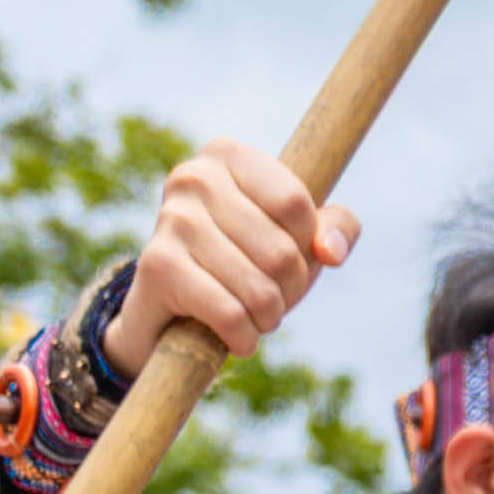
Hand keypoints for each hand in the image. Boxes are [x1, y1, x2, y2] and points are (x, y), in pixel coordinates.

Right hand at [124, 142, 354, 361]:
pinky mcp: (157, 266)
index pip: (295, 204)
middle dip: (290, 289)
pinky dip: (244, 338)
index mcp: (228, 155)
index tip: (291, 254)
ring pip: (259, 289)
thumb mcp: (298, 236)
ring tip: (252, 315)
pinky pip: (230, 314)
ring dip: (268, 318)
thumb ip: (336, 227)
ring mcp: (171, 219)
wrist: (170, 310)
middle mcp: (194, 177)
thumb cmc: (245, 261)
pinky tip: (235, 335)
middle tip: (272, 296)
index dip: (307, 245)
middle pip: (281, 251)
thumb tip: (332, 251)